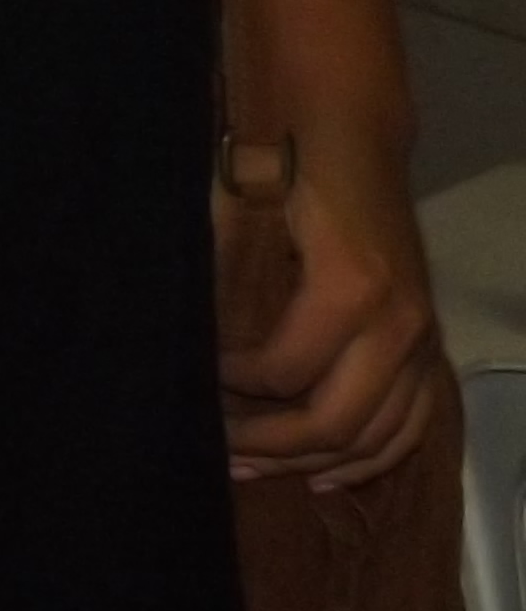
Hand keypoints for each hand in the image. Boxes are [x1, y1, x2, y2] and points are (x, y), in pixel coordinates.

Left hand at [223, 145, 441, 491]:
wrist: (351, 135)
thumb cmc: (284, 164)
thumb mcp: (237, 209)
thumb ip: (218, 281)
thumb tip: (181, 344)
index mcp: (351, 290)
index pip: (284, 374)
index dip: (232, 389)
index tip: (195, 380)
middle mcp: (400, 325)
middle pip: (337, 423)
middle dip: (270, 446)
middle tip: (216, 451)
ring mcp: (423, 339)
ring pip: (378, 436)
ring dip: (314, 462)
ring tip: (253, 472)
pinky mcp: (429, 344)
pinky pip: (414, 423)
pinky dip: (373, 457)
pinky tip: (326, 475)